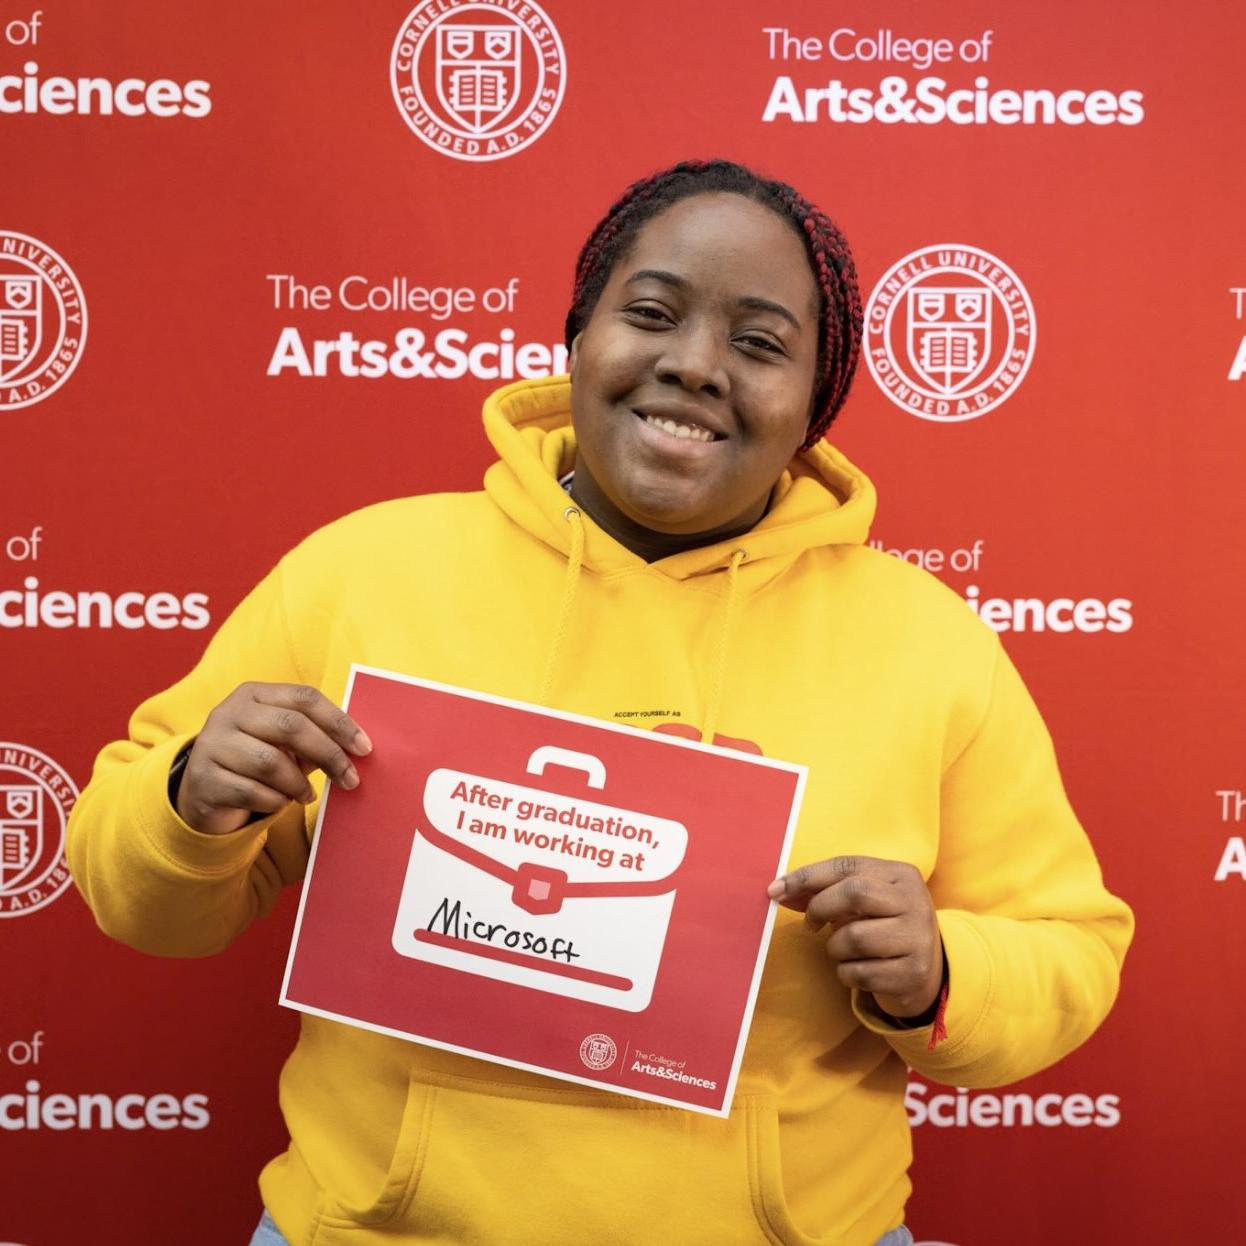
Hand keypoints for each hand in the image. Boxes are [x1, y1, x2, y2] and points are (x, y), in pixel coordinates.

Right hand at [176, 682, 371, 834]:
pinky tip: (280, 802)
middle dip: (329, 754)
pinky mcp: (204, 779)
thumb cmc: (258, 760)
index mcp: (254, 694)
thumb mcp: (283, 743)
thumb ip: (313, 737)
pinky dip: (275, 801)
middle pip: (291, 726)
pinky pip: (251, 792)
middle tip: (350, 779)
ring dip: (298, 783)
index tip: (364, 748)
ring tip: (306, 794)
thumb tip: (356, 748)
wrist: (205, 790)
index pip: (305, 698)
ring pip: (270, 762)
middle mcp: (229, 712)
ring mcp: (211, 744)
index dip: (339, 722)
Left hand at [767, 856, 942, 1019]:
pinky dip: (847, 973)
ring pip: (854, 937)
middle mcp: (916, 902)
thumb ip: (824, 891)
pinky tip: (857, 970)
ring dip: (835, 947)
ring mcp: (918, 939)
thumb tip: (778, 891)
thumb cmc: (882, 926)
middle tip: (810, 924)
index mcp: (901, 875)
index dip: (806, 876)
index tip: (776, 890)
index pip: (847, 866)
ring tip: (842, 950)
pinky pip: (861, 973)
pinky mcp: (914, 974)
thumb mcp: (861, 902)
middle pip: (854, 893)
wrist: (928, 972)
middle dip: (820, 908)